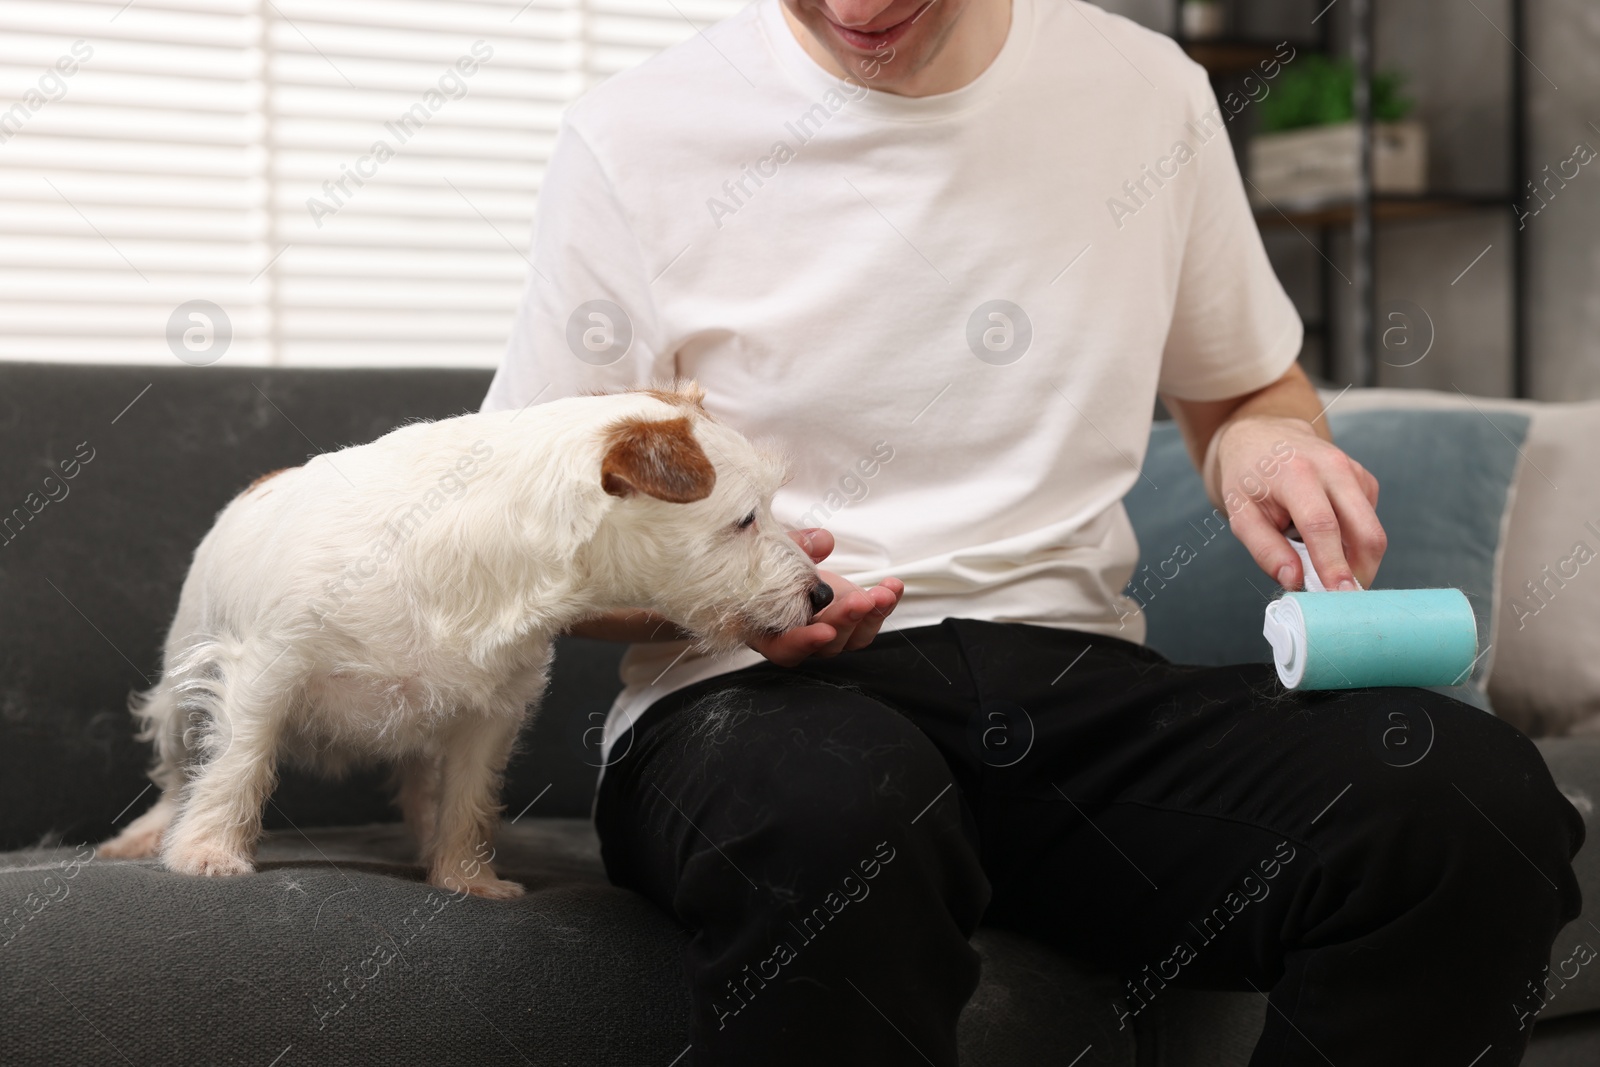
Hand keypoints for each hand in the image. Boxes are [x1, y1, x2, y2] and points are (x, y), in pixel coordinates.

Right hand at [748, 528, 904, 667]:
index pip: (785, 648)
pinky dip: (884, 603)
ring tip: (884, 592)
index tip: (824, 631)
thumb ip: (793, 546)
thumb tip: (822, 541)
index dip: (803, 643)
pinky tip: (893, 585)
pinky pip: (870, 620)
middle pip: (825, 645)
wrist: (775, 560)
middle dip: (845, 621)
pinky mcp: (849, 620)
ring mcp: (827, 632)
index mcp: (767, 629)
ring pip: (853, 637)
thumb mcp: (769, 547)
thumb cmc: (762, 560)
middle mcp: (799, 638)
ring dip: (872, 615)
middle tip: (859, 601)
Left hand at [1215, 415, 1385, 590]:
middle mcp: (1333, 467)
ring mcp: (1354, 471)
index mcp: (1296, 474)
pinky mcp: (1364, 480)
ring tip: (1324, 567)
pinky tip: (1328, 536)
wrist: (1265, 436)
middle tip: (1342, 599)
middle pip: (1365, 531)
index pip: (1321, 526)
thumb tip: (1294, 580)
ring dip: (1357, 559)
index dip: (1333, 564)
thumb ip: (1265, 549)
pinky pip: (1368, 522)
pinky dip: (1353, 541)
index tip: (1341, 596)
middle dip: (1360, 571)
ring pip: (1372, 530)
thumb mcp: (1240, 514)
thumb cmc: (1249, 478)